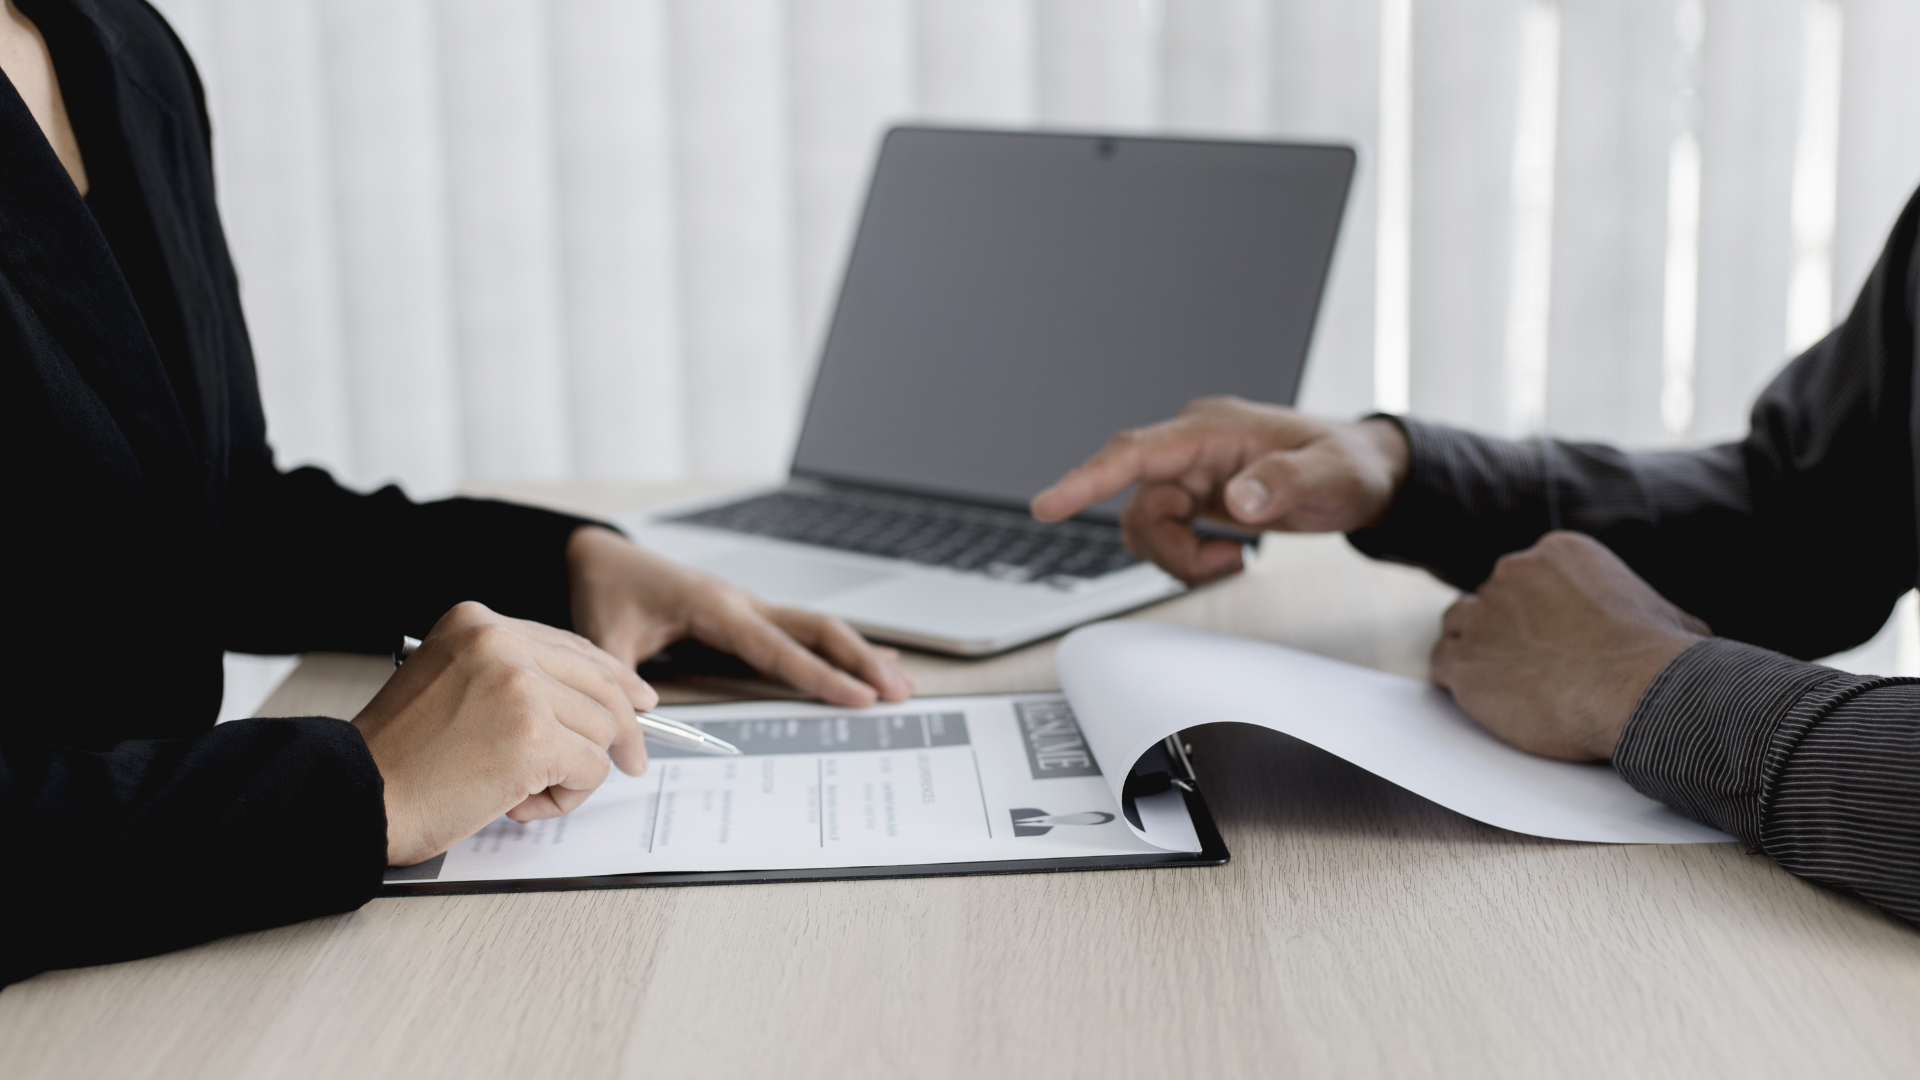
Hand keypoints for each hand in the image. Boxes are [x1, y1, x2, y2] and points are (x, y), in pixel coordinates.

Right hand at [353, 602, 655, 865]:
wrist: (357, 795)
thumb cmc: (400, 757)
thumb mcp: (451, 683)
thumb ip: (512, 676)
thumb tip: (593, 696)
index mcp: (477, 622)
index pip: (571, 646)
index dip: (612, 678)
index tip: (639, 698)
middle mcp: (500, 642)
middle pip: (600, 682)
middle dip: (623, 728)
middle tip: (635, 759)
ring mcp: (519, 686)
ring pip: (600, 730)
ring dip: (574, 772)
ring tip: (524, 790)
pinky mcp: (533, 737)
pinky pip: (590, 769)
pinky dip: (565, 797)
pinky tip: (519, 803)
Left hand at [565, 526, 912, 707]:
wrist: (599, 556)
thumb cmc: (605, 591)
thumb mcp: (604, 638)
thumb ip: (622, 681)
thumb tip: (644, 724)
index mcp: (715, 608)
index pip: (779, 648)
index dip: (822, 675)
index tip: (860, 698)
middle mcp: (741, 603)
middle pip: (818, 629)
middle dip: (861, 661)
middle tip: (899, 693)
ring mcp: (748, 606)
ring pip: (817, 627)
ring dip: (860, 654)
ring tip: (900, 682)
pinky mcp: (746, 613)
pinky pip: (801, 629)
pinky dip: (839, 646)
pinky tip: (869, 658)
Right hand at [1029, 397, 1409, 583]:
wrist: (1368, 475)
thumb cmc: (1350, 465)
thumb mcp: (1331, 476)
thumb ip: (1282, 484)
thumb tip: (1235, 500)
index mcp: (1214, 429)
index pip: (1136, 451)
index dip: (1088, 478)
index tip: (1049, 505)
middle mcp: (1193, 447)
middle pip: (1138, 503)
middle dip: (1169, 548)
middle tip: (1225, 562)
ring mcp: (1192, 473)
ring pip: (1145, 524)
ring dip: (1179, 556)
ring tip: (1233, 558)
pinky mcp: (1196, 497)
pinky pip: (1165, 534)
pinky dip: (1189, 557)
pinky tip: (1230, 553)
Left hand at [1430, 532, 1710, 760]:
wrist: (1636, 690)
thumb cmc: (1658, 658)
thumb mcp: (1668, 615)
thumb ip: (1650, 610)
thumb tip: (1679, 628)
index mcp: (1558, 552)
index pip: (1526, 575)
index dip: (1533, 610)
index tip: (1546, 635)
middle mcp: (1513, 572)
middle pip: (1491, 597)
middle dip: (1504, 628)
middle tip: (1526, 662)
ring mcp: (1483, 614)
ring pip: (1459, 623)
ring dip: (1474, 647)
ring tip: (1499, 677)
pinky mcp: (1464, 659)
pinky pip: (1442, 661)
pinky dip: (1455, 677)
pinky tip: (1478, 694)